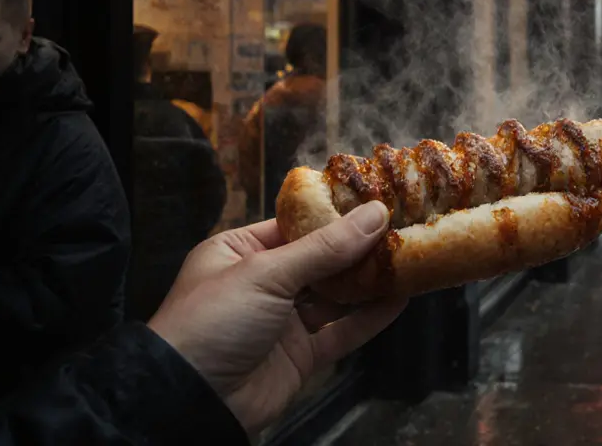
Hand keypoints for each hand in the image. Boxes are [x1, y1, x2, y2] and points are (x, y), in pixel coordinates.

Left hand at [148, 201, 406, 433]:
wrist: (191, 401)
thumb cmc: (214, 322)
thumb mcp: (266, 274)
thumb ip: (325, 247)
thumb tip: (375, 213)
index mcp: (239, 252)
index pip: (294, 225)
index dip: (335, 215)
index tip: (376, 200)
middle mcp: (262, 284)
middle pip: (319, 260)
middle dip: (358, 247)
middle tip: (402, 226)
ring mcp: (282, 322)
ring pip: (335, 296)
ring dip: (369, 280)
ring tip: (410, 257)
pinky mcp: (301, 356)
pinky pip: (341, 332)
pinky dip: (371, 317)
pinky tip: (400, 298)